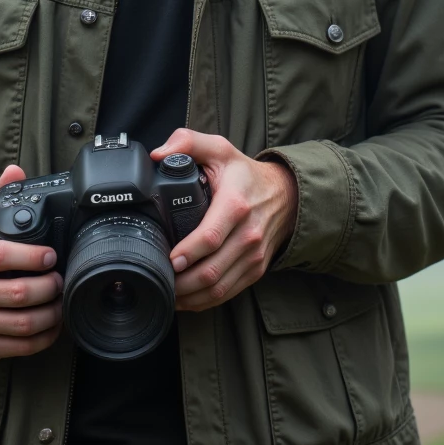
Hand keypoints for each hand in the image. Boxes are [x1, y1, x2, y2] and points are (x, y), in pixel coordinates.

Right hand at [0, 165, 62, 361]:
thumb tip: (14, 170)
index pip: (3, 256)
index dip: (33, 256)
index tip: (51, 256)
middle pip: (19, 294)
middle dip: (50, 287)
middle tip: (61, 280)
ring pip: (25, 323)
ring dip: (53, 313)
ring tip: (62, 300)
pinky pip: (23, 347)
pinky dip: (46, 337)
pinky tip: (54, 324)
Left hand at [151, 131, 297, 312]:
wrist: (286, 195)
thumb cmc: (245, 175)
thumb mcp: (219, 149)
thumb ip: (188, 142)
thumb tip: (157, 155)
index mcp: (235, 205)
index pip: (210, 237)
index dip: (186, 253)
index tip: (168, 259)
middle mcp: (248, 235)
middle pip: (211, 270)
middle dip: (180, 282)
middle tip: (157, 279)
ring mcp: (253, 256)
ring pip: (218, 288)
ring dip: (190, 296)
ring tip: (167, 292)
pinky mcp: (255, 269)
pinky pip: (228, 293)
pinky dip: (204, 301)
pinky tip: (185, 299)